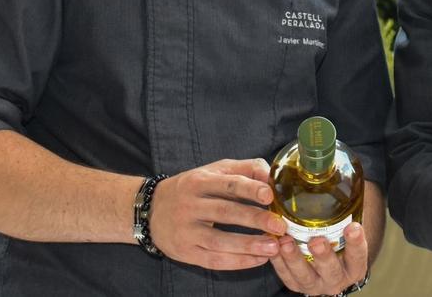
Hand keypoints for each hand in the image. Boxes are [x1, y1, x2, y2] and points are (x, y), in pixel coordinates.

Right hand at [149, 158, 287, 269]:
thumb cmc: (193, 188)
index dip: (249, 188)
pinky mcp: (185, 252)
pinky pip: (213, 260)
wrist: (151, 210)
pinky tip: (258, 260)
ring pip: (219, 241)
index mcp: (199, 181)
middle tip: (279, 226)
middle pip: (225, 212)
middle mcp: (190, 205)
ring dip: (248, 245)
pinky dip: (237, 262)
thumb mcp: (214, 170)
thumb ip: (245, 169)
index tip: (269, 195)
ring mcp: (186, 231)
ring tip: (273, 247)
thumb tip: (272, 176)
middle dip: (255, 219)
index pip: (227, 184)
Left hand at [270, 221, 368, 295]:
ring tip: (286, 241)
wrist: (328, 264)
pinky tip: (272, 243)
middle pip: (331, 270)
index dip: (357, 243)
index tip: (354, 226)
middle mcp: (336, 278)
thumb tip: (337, 172)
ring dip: (294, 258)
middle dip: (323, 255)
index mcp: (354, 266)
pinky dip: (278, 260)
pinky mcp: (296, 284)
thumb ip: (345, 212)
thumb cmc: (339, 240)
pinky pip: (285, 274)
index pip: (359, 255)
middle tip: (316, 240)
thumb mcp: (347, 230)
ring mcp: (315, 284)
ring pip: (304, 276)